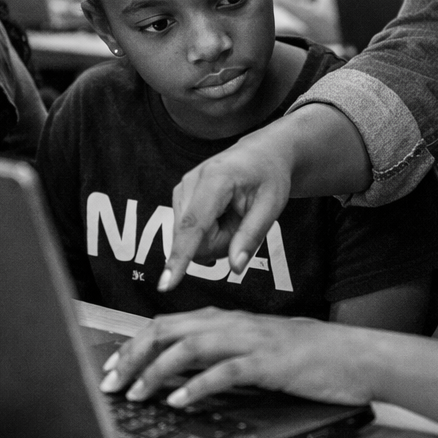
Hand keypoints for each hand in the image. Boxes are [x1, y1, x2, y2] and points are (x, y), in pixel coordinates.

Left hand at [98, 308, 372, 407]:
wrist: (353, 354)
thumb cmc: (302, 356)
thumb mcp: (252, 350)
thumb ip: (217, 354)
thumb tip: (175, 373)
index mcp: (224, 319)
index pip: (166, 324)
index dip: (133, 344)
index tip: (111, 368)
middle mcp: (231, 323)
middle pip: (167, 330)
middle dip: (132, 356)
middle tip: (110, 382)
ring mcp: (249, 340)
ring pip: (189, 348)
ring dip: (155, 371)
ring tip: (136, 393)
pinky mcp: (267, 362)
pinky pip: (224, 371)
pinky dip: (196, 386)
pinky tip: (178, 401)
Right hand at [160, 136, 293, 290]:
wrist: (262, 153)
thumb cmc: (269, 176)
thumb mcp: (271, 206)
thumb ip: (251, 236)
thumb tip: (235, 267)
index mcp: (215, 179)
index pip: (194, 226)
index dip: (180, 258)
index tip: (166, 284)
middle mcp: (190, 182)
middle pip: (194, 241)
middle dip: (221, 243)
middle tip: (243, 221)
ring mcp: (181, 189)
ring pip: (190, 240)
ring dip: (215, 238)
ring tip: (233, 214)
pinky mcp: (179, 196)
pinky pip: (188, 233)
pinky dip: (208, 232)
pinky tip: (222, 215)